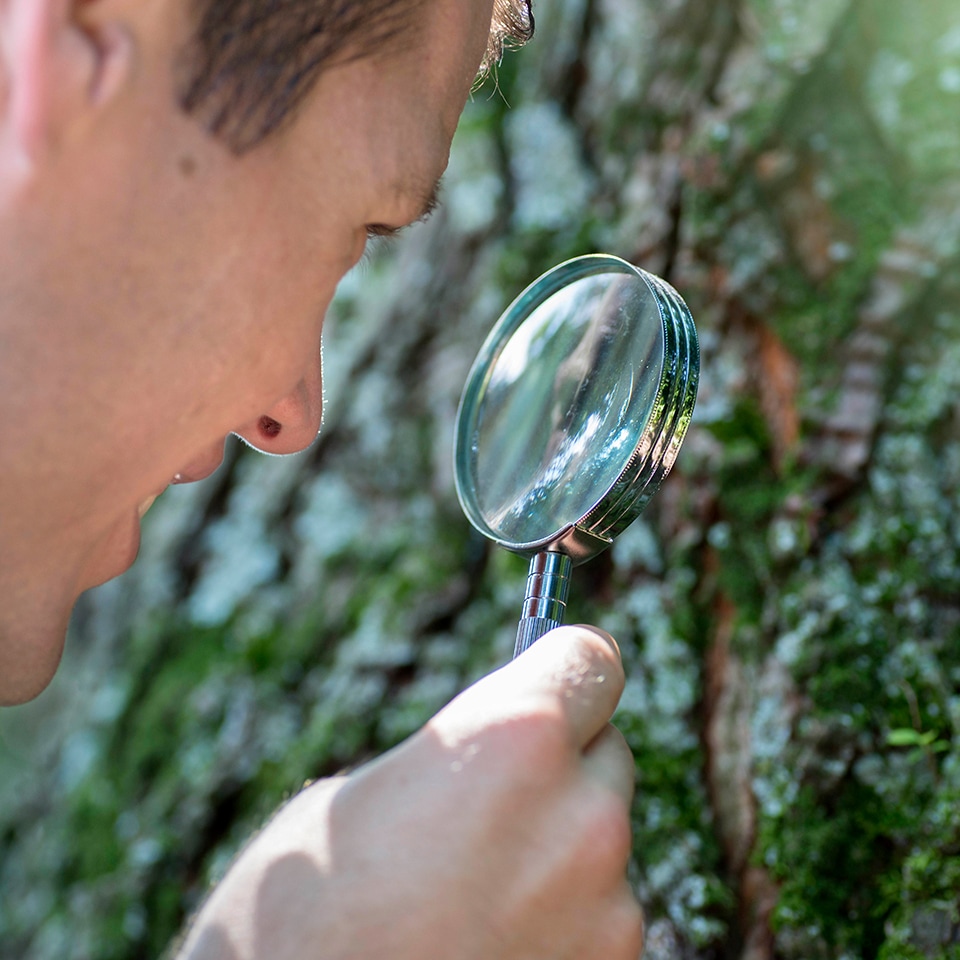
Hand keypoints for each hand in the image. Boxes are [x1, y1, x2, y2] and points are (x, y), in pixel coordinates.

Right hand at [178, 625, 642, 959]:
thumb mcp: (356, 799)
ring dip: (557, 845)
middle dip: (560, 762)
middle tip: (492, 797)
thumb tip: (487, 759)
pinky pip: (598, 912)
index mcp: (513, 737)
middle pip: (604, 751)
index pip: (591, 658)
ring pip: (600, 837)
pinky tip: (486, 937)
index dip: (564, 663)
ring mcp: (606, 906)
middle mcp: (580, 814)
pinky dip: (561, 914)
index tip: (551, 672)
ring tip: (471, 889)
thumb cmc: (296, 920)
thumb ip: (449, 762)